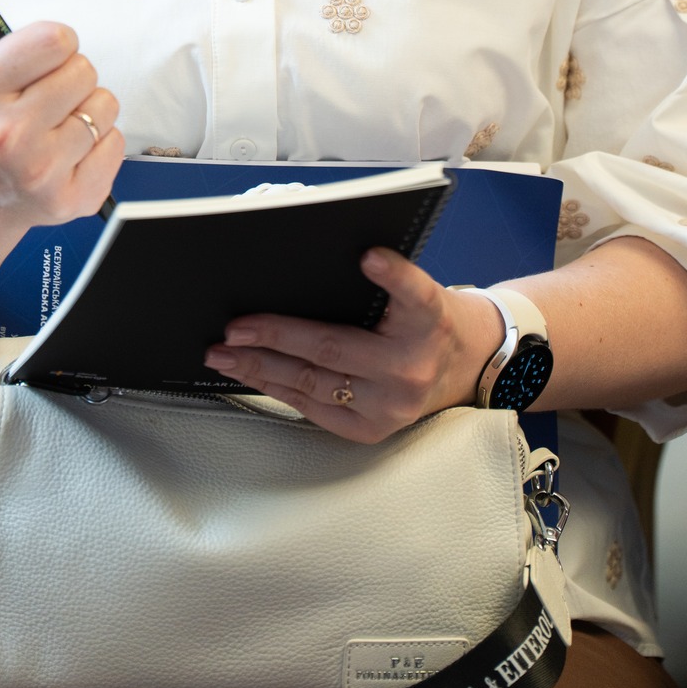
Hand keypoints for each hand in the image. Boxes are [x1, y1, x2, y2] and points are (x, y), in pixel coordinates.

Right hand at [0, 0, 122, 233]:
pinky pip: (117, 143)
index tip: (35, 62)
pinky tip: (67, 151)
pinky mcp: (72, 200)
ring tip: (53, 124)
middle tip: (41, 97)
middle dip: (69, 78)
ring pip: (106, 105)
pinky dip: (100, 143)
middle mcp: (8, 135)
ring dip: (86, 109)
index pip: (58, 39)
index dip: (52, 45)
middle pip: (86, 70)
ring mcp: (41, 172)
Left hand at [204, 250, 503, 441]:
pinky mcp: (371, 431)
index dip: (392, 274)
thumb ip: (384, 280)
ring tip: (224, 355)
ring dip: (260, 368)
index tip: (369, 257)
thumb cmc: (426, 320)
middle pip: (332, 347)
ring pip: (312, 384)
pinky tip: (251, 375)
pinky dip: (278, 389)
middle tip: (233, 328)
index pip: (414, 293)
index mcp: (429, 319)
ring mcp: (390, 406)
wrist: (462, 368)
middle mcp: (410, 366)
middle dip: (274, 336)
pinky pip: (314, 408)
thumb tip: (316, 266)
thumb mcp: (420, 291)